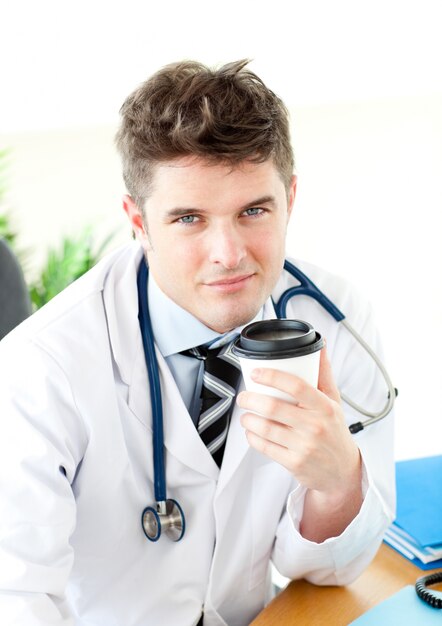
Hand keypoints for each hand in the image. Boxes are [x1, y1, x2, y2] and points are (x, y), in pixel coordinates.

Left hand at [237, 346, 360, 497]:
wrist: (342, 471)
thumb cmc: (334, 431)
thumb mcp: (334, 402)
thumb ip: (324, 374)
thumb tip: (320, 346)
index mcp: (325, 407)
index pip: (296, 386)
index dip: (272, 376)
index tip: (256, 373)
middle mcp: (315, 426)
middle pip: (273, 407)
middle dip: (250, 399)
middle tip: (243, 396)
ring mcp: (304, 446)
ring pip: (264, 427)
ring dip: (247, 419)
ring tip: (245, 414)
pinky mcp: (293, 463)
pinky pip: (264, 447)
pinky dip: (252, 436)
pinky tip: (251, 431)